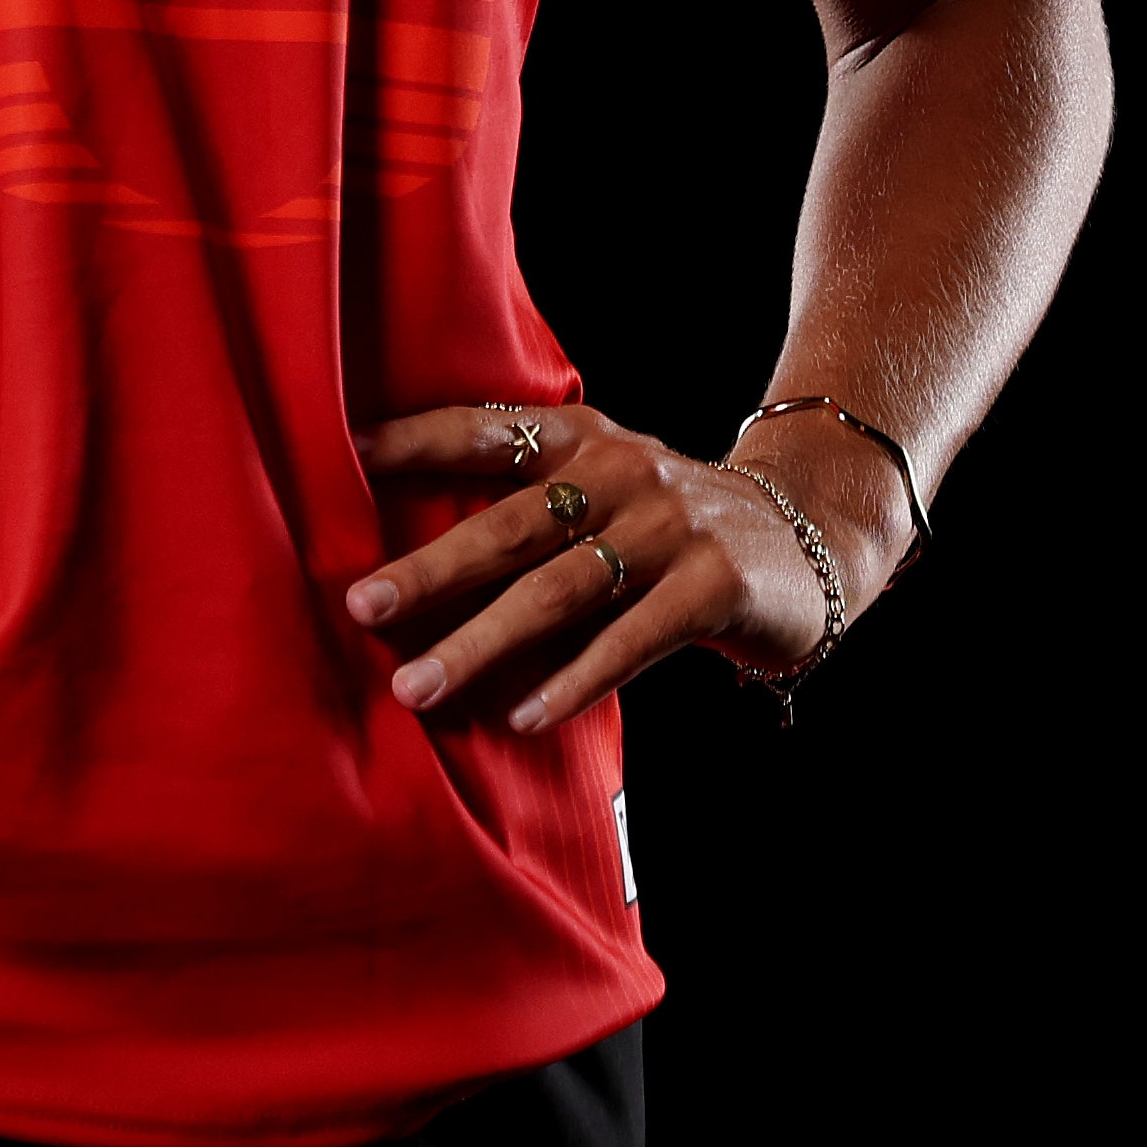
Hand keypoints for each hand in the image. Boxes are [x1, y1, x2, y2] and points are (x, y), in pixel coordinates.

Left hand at [343, 404, 824, 731]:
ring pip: (559, 591)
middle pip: (508, 525)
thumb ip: (526, 507)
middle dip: (429, 569)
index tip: (337, 458)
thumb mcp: (603, 487)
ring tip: (418, 687)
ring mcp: (671, 525)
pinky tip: (523, 716)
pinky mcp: (713, 585)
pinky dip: (574, 681)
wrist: (809, 534)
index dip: (412, 442)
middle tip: (359, 606)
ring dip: (482, 641)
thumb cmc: (669, 524)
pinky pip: (630, 640)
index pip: (482, 430)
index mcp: (580, 436)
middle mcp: (621, 470)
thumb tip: (404, 561)